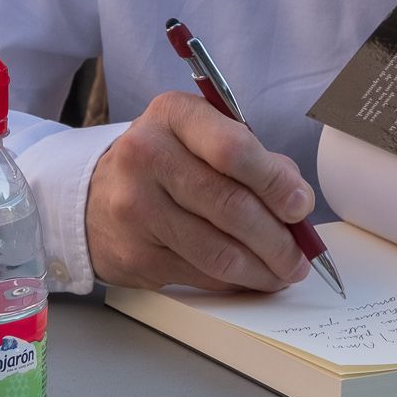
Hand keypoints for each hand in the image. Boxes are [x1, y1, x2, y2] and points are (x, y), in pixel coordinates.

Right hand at [84, 91, 314, 291]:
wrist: (95, 197)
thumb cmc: (166, 162)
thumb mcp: (203, 137)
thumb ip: (255, 159)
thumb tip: (297, 201)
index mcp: (172, 115)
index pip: (233, 148)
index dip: (275, 182)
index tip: (300, 206)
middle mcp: (146, 156)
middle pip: (230, 205)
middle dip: (278, 238)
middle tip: (301, 255)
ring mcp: (136, 208)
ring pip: (219, 251)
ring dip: (263, 268)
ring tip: (285, 271)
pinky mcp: (135, 254)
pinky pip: (202, 274)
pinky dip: (236, 281)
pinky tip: (252, 276)